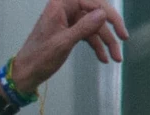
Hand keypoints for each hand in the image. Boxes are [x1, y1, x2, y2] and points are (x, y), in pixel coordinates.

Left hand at [10, 0, 130, 91]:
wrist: (25, 73)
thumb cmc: (40, 57)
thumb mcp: (64, 43)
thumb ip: (84, 27)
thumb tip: (103, 13)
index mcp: (60, 5)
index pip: (92, 1)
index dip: (108, 14)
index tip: (120, 30)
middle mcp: (65, 9)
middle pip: (95, 12)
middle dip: (110, 28)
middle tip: (124, 39)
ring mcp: (67, 20)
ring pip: (93, 26)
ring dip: (106, 41)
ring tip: (117, 58)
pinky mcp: (68, 31)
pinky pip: (87, 34)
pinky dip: (96, 45)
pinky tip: (104, 58)